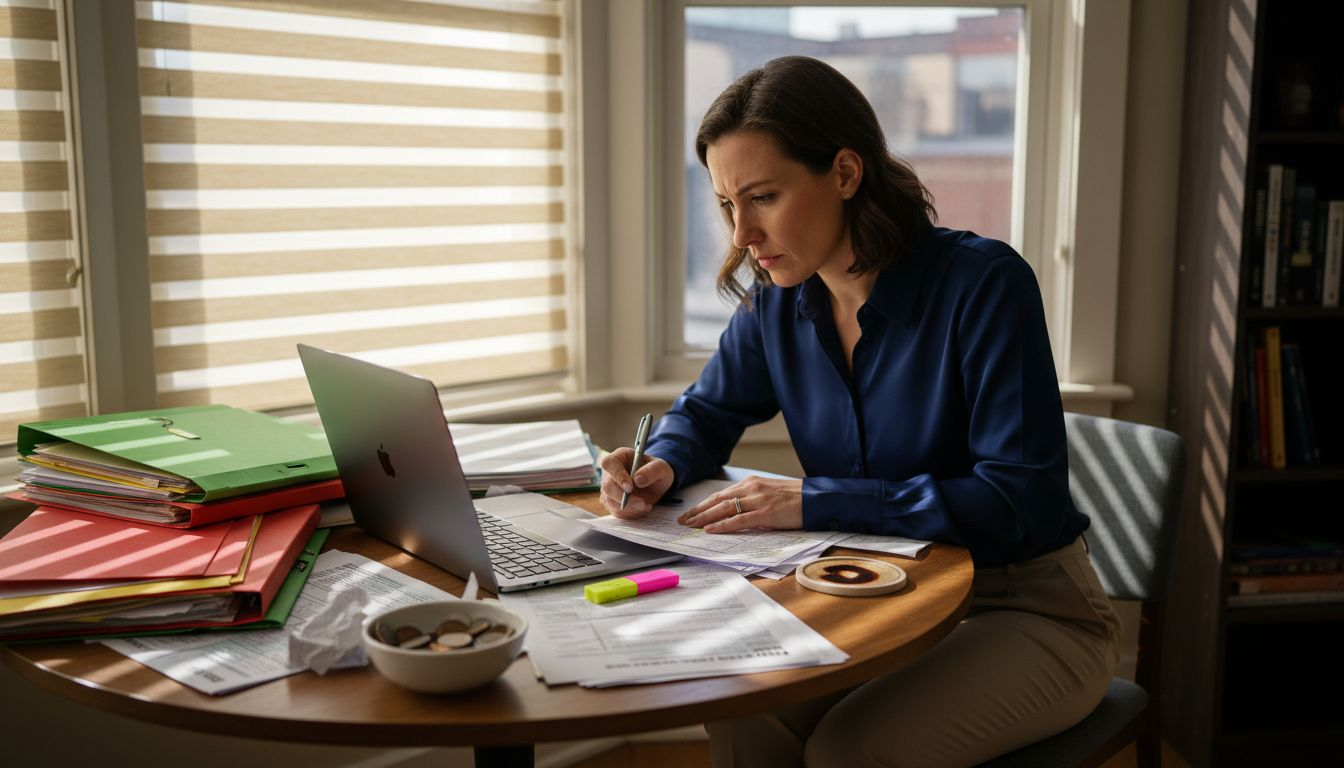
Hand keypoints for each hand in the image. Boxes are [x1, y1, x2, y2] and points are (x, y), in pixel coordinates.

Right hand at [599, 448, 673, 518]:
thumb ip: (652, 470)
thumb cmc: (656, 471)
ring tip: (646, 505)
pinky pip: (615, 511)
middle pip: (607, 486)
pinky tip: (642, 508)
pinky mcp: (611, 501)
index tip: (629, 488)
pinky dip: (630, 513)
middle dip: (624, 498)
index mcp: (619, 456)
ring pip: (610, 501)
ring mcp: (608, 488)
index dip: (617, 476)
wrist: (655, 483)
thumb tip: (638, 480)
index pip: (609, 463)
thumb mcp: (661, 467)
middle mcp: (610, 472)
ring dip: (629, 508)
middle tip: (642, 503)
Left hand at [677, 476, 802, 532]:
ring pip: (724, 508)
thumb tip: (734, 513)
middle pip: (717, 500)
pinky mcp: (766, 513)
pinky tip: (711, 529)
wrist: (816, 498)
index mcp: (751, 483)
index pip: (720, 494)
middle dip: (697, 511)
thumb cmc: (795, 498)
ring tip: (690, 525)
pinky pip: (739, 520)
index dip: (703, 504)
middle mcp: (751, 488)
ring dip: (704, 518)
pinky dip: (723, 525)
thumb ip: (751, 500)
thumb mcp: (768, 493)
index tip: (689, 513)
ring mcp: (757, 500)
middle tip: (682, 521)